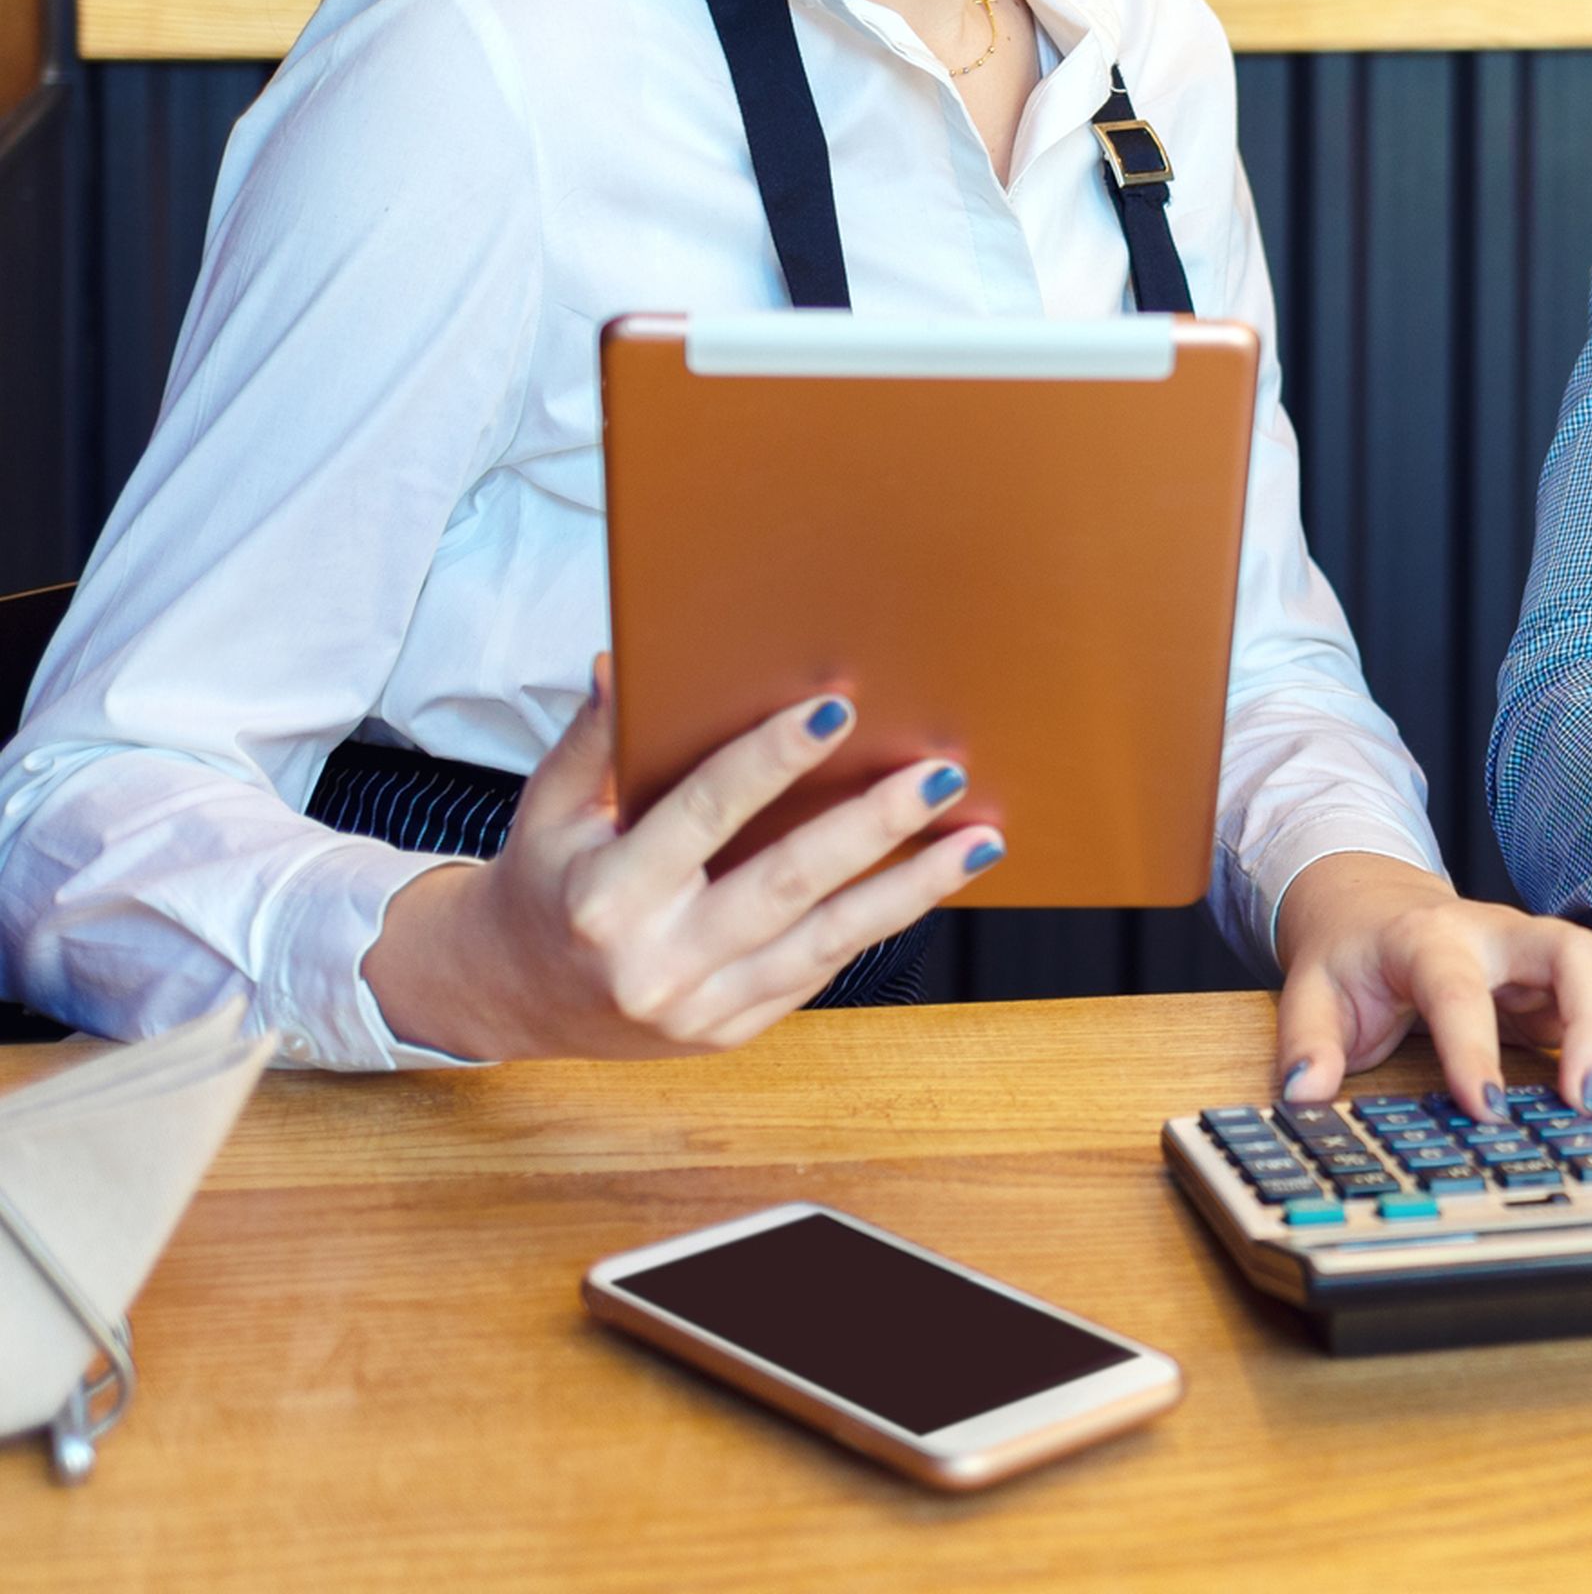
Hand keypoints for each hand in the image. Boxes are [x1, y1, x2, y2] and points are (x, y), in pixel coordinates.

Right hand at [363, 659, 998, 1060]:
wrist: (509, 994)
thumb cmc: (543, 881)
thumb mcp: (549, 808)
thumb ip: (592, 741)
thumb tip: (621, 661)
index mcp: (605, 896)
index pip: (704, 813)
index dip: (771, 760)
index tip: (837, 709)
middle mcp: (655, 960)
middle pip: (787, 882)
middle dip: (874, 825)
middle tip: (944, 774)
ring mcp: (699, 1007)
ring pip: (827, 940)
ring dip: (913, 887)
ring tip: (980, 841)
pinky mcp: (730, 1032)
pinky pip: (818, 971)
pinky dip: (879, 924)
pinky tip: (931, 881)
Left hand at [1268, 853, 1591, 1121]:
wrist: (1376, 907)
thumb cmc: (1352, 957)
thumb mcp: (1310, 991)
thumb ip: (1307, 1042)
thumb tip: (1304, 1092)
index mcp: (1429, 937)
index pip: (1459, 988)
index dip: (1475, 1048)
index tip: (1489, 1109)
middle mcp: (1498, 933)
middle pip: (1570, 952)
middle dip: (1591, 1023)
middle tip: (1586, 1098)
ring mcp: (1536, 951)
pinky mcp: (1561, 978)